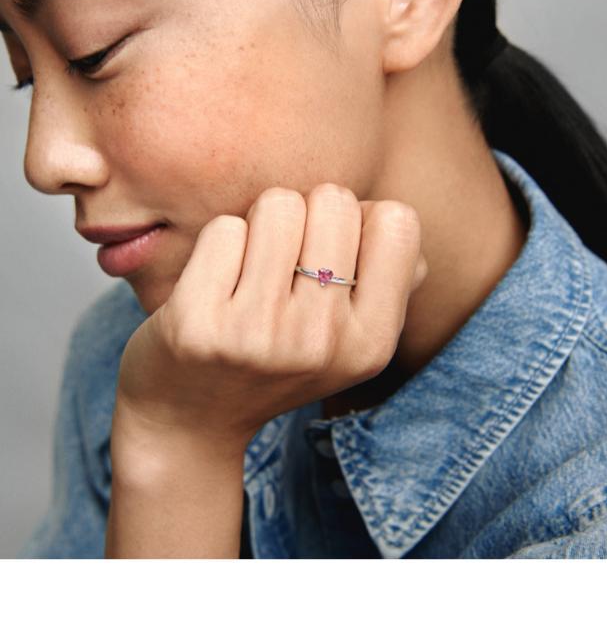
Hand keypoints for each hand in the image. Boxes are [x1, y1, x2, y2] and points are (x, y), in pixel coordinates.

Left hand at [113, 182, 427, 459]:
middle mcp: (322, 341)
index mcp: (372, 343)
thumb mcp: (349, 337)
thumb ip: (388, 278)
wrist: (191, 423)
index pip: (398, 221)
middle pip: (334, 201)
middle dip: (307, 214)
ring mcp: (260, 333)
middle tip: (284, 259)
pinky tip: (214, 285)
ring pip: (278, 205)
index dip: (360, 221)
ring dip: (261, 222)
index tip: (332, 252)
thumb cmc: (277, 354)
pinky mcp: (200, 323)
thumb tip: (388, 216)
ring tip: (251, 267)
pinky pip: (224, 229)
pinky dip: (218, 244)